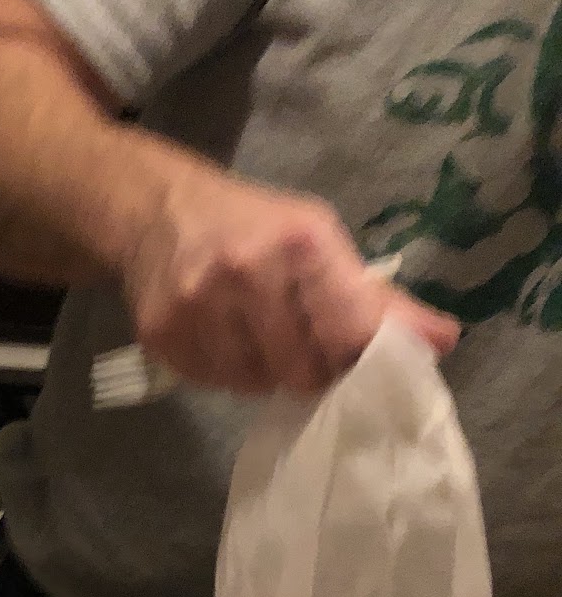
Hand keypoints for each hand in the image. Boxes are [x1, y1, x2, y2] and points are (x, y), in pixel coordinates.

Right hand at [119, 171, 460, 394]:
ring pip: (256, 384)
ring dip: (264, 371)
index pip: (350, 331)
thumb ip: (376, 299)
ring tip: (255, 338)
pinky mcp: (162, 335)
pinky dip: (226, 372)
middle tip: (300, 345)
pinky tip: (222, 340)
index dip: (359, 357)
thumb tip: (441, 341)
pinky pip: (214, 383)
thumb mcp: (317, 239)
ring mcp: (197, 306)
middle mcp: (246, 272)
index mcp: (300, 242)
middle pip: (303, 369)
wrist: (155, 212)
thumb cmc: (251, 225)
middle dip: (309, 367)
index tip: (356, 358)